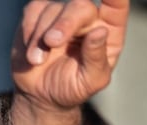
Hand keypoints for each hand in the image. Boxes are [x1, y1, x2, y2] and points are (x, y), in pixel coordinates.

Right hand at [12, 0, 128, 110]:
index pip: (117, 6)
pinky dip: (29, 32)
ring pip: (53, 9)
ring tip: (37, 61)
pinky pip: (33, 11)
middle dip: (65, 23)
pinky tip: (31, 51)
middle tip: (52, 43)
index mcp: (109, 31)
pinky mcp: (39, 15)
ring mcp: (63, 14)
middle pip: (81, 6)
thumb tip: (99, 32)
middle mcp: (88, 18)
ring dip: (41, 36)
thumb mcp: (90, 81)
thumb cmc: (71, 88)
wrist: (41, 95)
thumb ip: (97, 58)